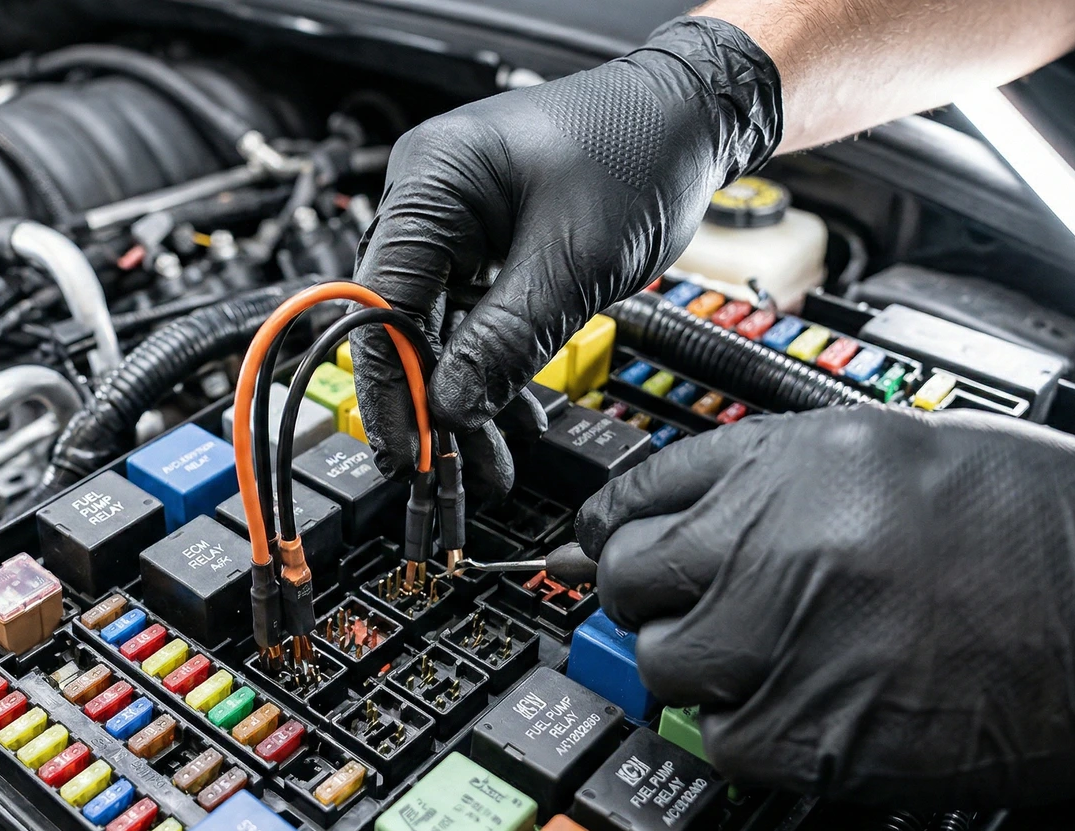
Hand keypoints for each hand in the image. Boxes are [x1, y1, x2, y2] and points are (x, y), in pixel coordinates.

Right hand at [351, 15, 781, 498]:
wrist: (692, 116)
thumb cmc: (642, 148)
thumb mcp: (576, 261)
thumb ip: (508, 341)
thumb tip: (453, 408)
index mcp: (432, 180)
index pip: (383, 301)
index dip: (393, 382)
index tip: (410, 446)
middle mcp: (427, 196)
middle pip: (405, 321)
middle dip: (433, 400)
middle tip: (450, 470)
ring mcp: (453, 220)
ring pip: (439, 329)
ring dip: (465, 394)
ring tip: (491, 460)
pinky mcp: (483, 243)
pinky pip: (471, 317)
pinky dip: (492, 366)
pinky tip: (511, 415)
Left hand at [576, 406, 1074, 808]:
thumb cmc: (1055, 533)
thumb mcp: (902, 455)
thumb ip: (782, 482)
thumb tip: (694, 517)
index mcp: (798, 459)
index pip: (639, 492)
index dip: (616, 525)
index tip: (605, 545)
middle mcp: (777, 542)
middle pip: (630, 581)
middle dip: (651, 598)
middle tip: (695, 611)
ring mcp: (789, 640)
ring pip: (663, 667)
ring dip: (698, 671)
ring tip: (766, 664)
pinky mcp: (818, 735)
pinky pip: (721, 743)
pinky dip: (745, 738)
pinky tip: (804, 712)